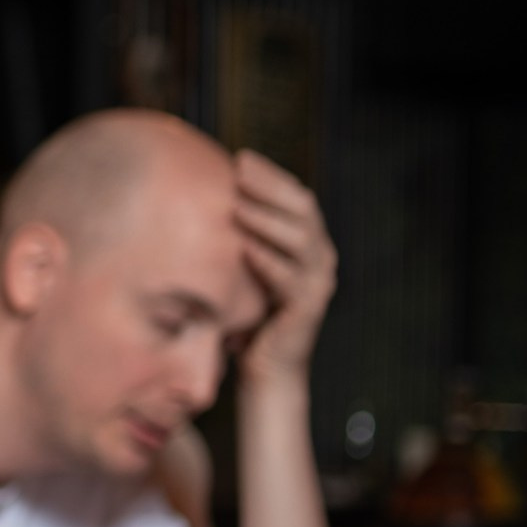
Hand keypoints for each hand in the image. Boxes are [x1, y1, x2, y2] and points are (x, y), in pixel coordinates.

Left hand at [233, 150, 335, 386]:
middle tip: (239, 169)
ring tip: (237, 205)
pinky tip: (243, 248)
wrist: (268, 369)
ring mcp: (318, 283)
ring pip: (299, 239)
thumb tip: (206, 197)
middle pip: (302, 208)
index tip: (239, 157)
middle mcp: (320, 258)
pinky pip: (289, 279)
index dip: (271, 175)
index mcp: (309, 243)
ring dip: (267, 220)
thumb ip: (239, 236)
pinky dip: (266, 261)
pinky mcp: (308, 308)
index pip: (296, 196)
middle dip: (270, 187)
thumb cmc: (249, 315)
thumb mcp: (244, 269)